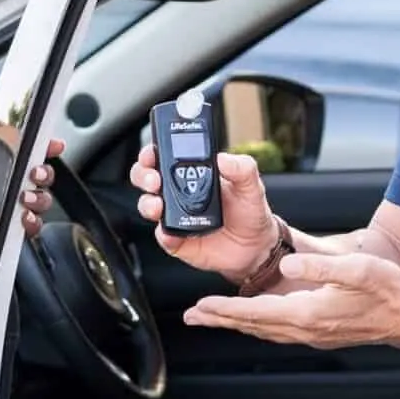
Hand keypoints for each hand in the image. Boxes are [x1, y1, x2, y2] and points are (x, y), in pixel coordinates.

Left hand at [0, 119, 64, 254]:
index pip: (29, 151)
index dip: (44, 147)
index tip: (53, 145)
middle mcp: (6, 184)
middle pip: (42, 176)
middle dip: (45, 173)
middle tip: (34, 174)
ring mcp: (8, 207)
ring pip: (41, 201)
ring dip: (39, 199)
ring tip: (23, 199)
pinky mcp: (6, 229)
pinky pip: (32, 226)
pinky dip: (33, 223)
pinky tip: (22, 219)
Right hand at [131, 145, 279, 280]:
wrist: (255, 247)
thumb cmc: (249, 212)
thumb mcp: (252, 185)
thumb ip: (242, 168)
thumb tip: (223, 159)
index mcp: (193, 172)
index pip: (164, 156)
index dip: (152, 151)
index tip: (153, 151)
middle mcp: (178, 192)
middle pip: (147, 178)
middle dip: (143, 175)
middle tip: (154, 179)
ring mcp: (175, 217)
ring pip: (147, 205)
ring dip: (147, 203)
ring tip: (158, 205)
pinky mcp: (176, 240)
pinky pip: (162, 236)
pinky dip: (163, 234)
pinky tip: (171, 233)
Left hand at [184, 251, 399, 350]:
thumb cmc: (388, 289)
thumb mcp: (355, 269)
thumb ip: (318, 267)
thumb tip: (286, 265)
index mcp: (308, 313)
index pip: (255, 312)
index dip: (225, 309)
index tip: (200, 307)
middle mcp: (306, 329)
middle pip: (252, 326)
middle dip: (220, 320)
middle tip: (192, 318)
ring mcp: (313, 335)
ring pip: (264, 331)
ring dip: (236, 324)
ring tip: (212, 318)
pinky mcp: (321, 334)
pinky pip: (279, 333)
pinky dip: (258, 326)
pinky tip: (253, 321)